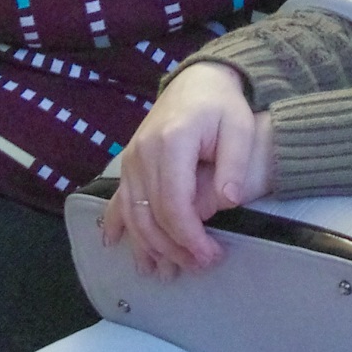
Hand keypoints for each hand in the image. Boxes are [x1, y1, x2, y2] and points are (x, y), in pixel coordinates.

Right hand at [98, 62, 274, 275]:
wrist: (198, 80)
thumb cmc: (222, 106)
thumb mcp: (239, 128)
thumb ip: (234, 164)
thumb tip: (229, 201)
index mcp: (172, 143)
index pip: (174, 204)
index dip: (190, 237)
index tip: (210, 256)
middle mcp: (143, 152)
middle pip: (151, 215)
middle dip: (174, 248)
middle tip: (200, 265)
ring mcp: (131, 158)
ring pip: (133, 213)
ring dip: (148, 246)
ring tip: (166, 271)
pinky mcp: (128, 162)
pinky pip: (119, 198)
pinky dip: (115, 223)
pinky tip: (112, 242)